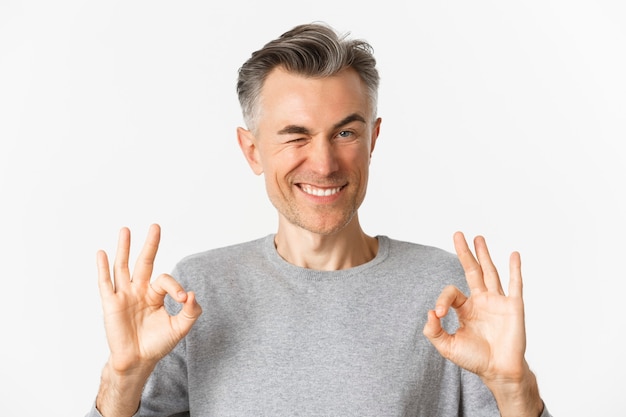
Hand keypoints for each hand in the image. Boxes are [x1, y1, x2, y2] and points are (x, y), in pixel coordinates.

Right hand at [97, 224, 201, 375]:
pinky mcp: (111, 304)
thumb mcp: (180, 328)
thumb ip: (191, 311)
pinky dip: (102, 268)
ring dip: (124, 248)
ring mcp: (124, 296)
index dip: (176, 287)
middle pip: (144, 262)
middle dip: (150, 244)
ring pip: (123, 267)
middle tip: (156, 226)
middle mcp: (139, 291)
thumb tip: (192, 294)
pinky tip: (102, 253)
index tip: (184, 299)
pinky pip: (105, 283)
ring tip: (125, 229)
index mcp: (155, 294)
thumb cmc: (156, 344)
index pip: (166, 280)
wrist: (137, 362)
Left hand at [423, 232, 543, 415]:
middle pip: (472, 271)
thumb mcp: (447, 346)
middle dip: (464, 252)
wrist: (498, 372)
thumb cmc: (475, 360)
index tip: (439, 314)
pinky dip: (515, 269)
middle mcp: (482, 301)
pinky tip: (514, 255)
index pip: (451, 292)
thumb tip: (430, 312)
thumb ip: (433, 331)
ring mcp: (498, 302)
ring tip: (478, 237)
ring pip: (490, 272)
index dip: (442, 300)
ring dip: (484, 254)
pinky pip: (515, 285)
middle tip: (457, 234)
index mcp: (466, 309)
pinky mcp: (514, 307)